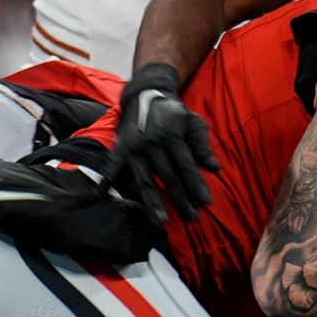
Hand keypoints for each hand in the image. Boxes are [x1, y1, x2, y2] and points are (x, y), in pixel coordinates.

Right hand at [114, 63, 219, 222]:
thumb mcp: (195, 122)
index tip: (206, 203)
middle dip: (180, 199)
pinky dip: (106, 180)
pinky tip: (101, 194)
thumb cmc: (175, 113)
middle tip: (191, 218)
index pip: (187, 165)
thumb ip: (204, 145)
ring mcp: (134, 147)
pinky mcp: (120, 148)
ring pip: (144, 179)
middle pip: (168, 176)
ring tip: (162, 221)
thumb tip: (216, 168)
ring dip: (153, 202)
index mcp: (174, 135)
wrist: (147, 95)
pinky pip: (113, 167)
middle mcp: (153, 142)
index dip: (196, 185)